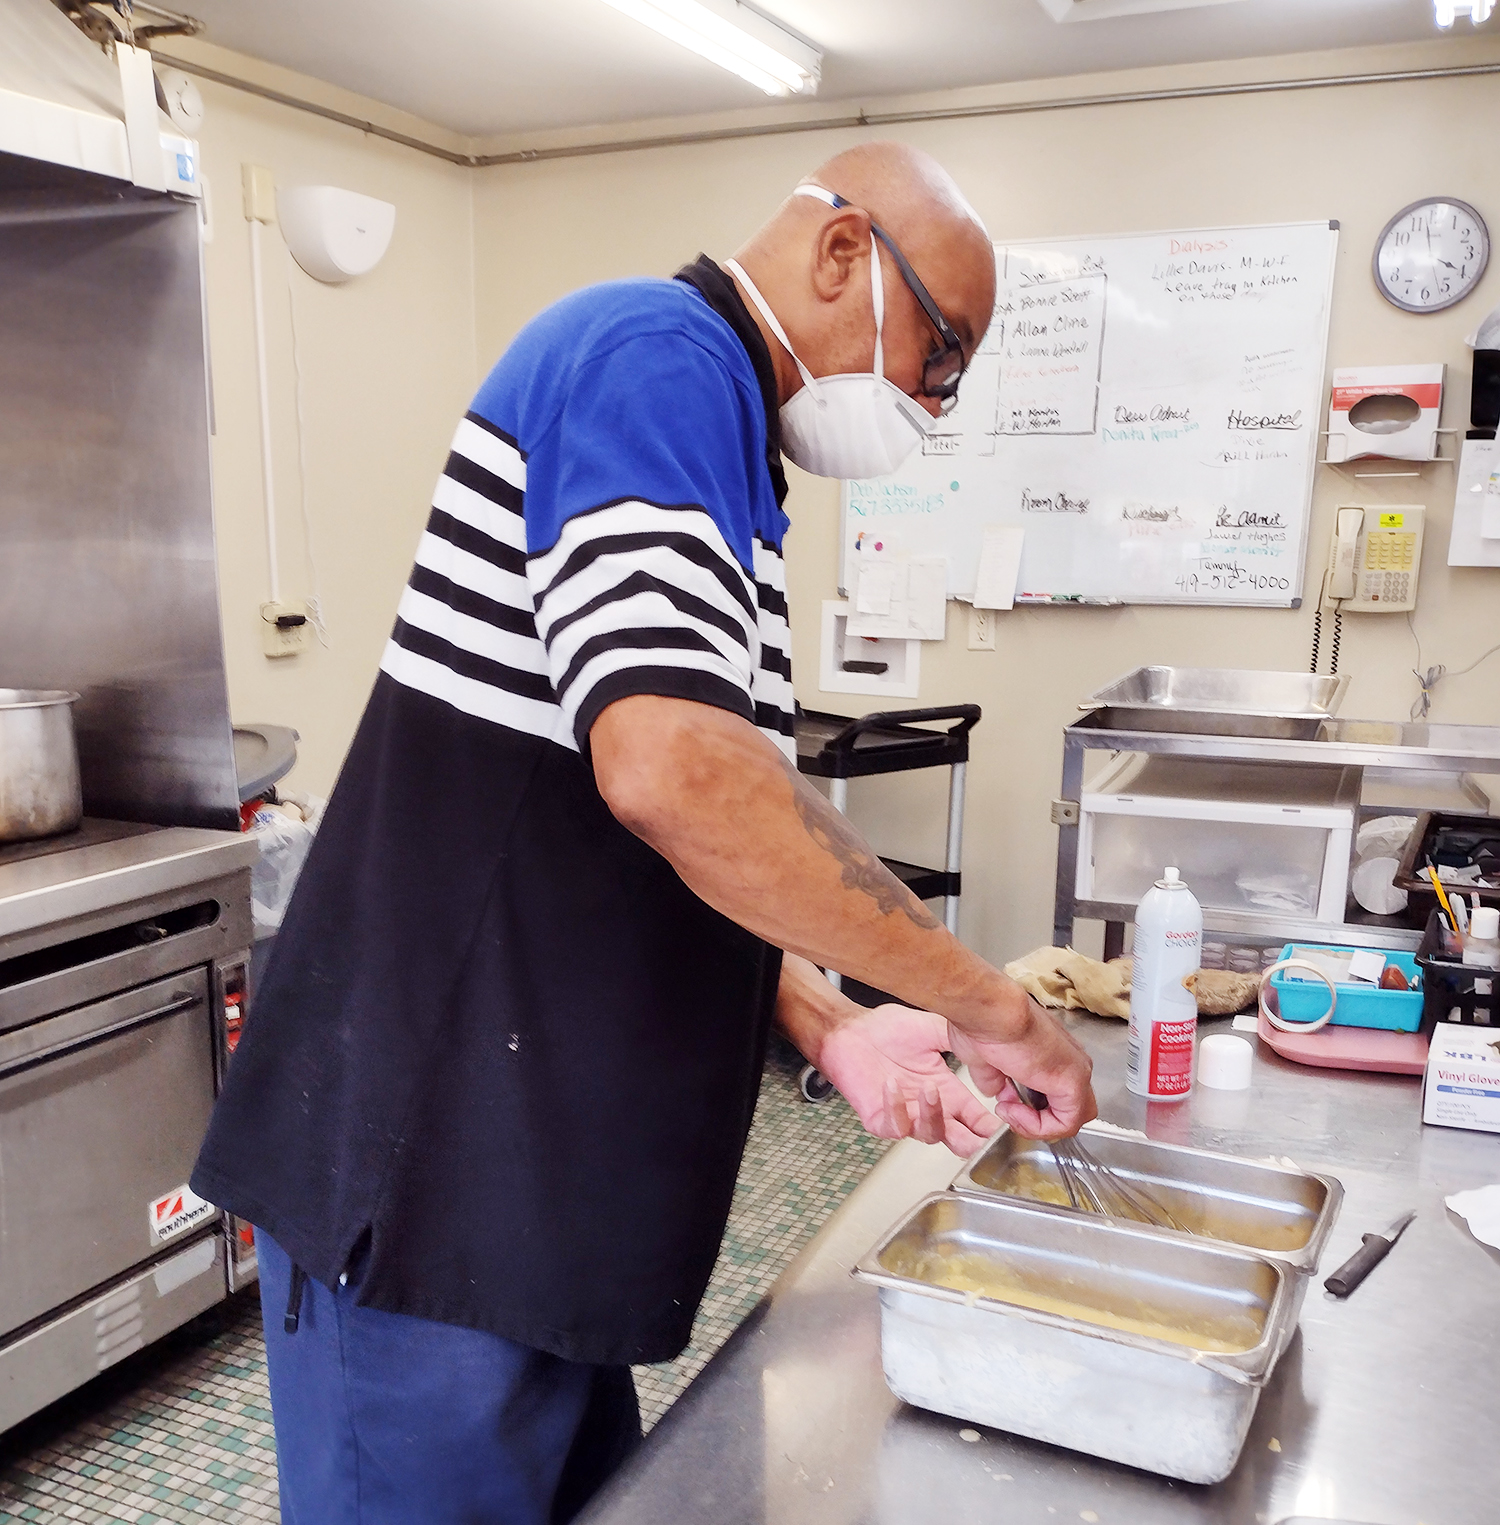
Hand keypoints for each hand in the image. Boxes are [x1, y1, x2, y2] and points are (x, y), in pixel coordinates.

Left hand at [813, 1003, 1001, 1155]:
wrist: (850, 1030)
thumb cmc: (887, 1029)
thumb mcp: (934, 1029)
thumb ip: (962, 1040)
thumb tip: (992, 1047)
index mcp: (949, 1091)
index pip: (979, 1119)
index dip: (993, 1127)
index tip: (1008, 1123)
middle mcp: (930, 1108)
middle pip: (962, 1140)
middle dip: (975, 1142)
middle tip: (981, 1136)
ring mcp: (907, 1116)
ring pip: (931, 1134)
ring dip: (934, 1115)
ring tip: (929, 1089)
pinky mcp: (881, 1119)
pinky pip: (895, 1126)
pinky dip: (897, 1108)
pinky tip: (893, 1085)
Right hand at [947, 996, 1096, 1140]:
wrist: (990, 1011)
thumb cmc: (985, 1022)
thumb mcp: (984, 1059)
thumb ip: (995, 1079)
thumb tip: (995, 1090)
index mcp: (1053, 1051)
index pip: (1054, 1093)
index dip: (1027, 1106)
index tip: (1002, 1098)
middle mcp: (1070, 1060)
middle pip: (1067, 1107)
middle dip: (1036, 1118)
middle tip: (1010, 1110)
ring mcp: (1076, 1071)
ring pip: (1071, 1118)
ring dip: (1037, 1125)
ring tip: (1010, 1112)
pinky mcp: (1073, 1083)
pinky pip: (1066, 1123)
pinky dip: (1037, 1127)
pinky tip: (1014, 1112)